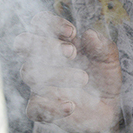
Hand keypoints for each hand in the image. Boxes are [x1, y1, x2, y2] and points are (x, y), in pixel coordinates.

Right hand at [14, 12, 121, 132]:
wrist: (107, 110)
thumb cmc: (103, 78)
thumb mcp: (110, 61)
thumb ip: (102, 47)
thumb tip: (89, 34)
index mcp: (58, 42)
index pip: (41, 22)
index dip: (51, 23)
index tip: (72, 32)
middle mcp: (43, 60)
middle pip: (22, 42)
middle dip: (44, 44)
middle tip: (72, 52)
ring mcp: (39, 84)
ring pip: (29, 73)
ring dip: (56, 74)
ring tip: (84, 78)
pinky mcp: (41, 109)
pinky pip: (34, 107)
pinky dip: (52, 107)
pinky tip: (71, 105)